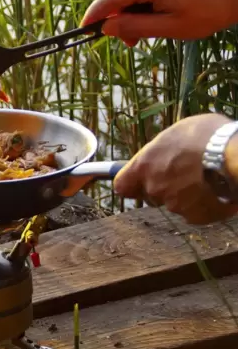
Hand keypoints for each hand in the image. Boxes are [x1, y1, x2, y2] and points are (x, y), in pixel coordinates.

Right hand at [81, 0, 237, 46]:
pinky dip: (139, 9)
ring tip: (141, 37)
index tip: (83, 28)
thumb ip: (135, 27)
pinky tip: (148, 23)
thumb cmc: (205, 13)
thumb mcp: (168, 27)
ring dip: (129, 17)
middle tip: (127, 42)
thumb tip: (107, 28)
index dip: (95, 14)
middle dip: (115, 20)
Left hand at [114, 113, 237, 223]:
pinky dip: (202, 205)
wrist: (236, 157)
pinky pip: (194, 212)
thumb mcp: (178, 132)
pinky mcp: (195, 216)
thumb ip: (163, 148)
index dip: (131, 184)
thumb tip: (163, 150)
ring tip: (204, 178)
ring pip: (174, 203)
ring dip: (184, 195)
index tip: (137, 181)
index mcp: (144, 166)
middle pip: (150, 195)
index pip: (122, 186)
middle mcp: (154, 188)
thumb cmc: (208, 137)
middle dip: (162, 188)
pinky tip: (215, 190)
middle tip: (182, 175)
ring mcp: (174, 205)